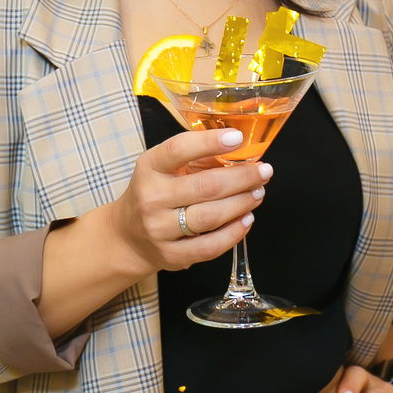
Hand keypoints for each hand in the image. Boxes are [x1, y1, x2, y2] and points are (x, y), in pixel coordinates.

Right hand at [111, 128, 271, 274]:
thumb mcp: (164, 168)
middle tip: (264, 171)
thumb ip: (197, 159)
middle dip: (242, 177)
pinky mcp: (171, 255)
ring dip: (242, 203)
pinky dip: (234, 232)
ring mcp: (159, 229)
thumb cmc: (155, 193)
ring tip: (258, 193)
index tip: (238, 137)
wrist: (128, 236)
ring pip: (210, 216)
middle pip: (205, 186)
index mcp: (149, 168)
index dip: (210, 142)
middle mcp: (152, 198)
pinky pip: (210, 246)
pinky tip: (246, 219)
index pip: (178, 150)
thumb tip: (241, 153)